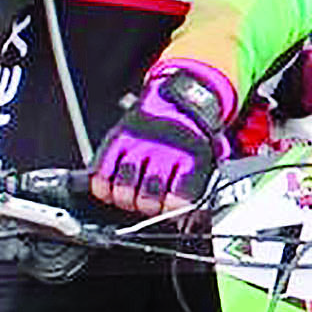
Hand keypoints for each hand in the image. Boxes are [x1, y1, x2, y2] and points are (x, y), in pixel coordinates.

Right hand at [90, 62, 237, 214]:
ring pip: (123, 187)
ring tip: (130, 197)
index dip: (170, 212)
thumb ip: (200, 183)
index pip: (178, 200)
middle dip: (146, 208)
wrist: (178, 98)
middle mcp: (166, 150)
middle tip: (147, 205)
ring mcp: (140, 143)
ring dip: (125, 199)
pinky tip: (108, 188)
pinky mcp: (119, 137)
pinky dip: (102, 185)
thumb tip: (190, 213)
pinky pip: (103, 170)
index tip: (168, 211)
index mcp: (193, 158)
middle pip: (147, 198)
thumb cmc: (193, 136)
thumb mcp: (209, 156)